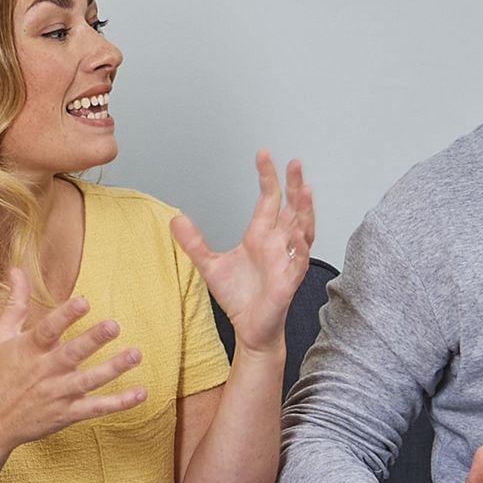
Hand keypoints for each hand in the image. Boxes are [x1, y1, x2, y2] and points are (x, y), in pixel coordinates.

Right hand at [0, 270, 144, 453]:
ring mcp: (56, 394)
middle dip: (92, 340)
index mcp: (28, 350)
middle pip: (71, 354)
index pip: (47, 329)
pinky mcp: (66, 414)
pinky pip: (96, 408)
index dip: (65, 316)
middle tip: (114, 325)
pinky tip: (140, 393)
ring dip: (113, 368)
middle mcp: (43, 371)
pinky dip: (119, 403)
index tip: (84, 301)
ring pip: (88, 380)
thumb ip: (15, 303)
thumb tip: (17, 269)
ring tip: (136, 355)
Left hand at [171, 151, 314, 354]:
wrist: (249, 328)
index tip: (264, 154)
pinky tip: (299, 234)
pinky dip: (300, 247)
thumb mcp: (210, 265)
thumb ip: (194, 242)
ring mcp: (286, 260)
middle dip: (295, 185)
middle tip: (295, 162)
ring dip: (305, 211)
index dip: (267, 176)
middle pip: (292, 208)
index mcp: (260, 235)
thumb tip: (176, 219)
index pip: (268, 199)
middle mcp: (277, 243)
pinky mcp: (289, 280)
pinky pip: (299, 260)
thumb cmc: (239, 298)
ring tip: (305, 191)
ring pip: (303, 229)